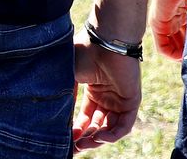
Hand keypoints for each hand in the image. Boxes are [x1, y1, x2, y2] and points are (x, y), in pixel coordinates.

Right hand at [71, 34, 141, 149]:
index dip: (77, 129)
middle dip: (86, 137)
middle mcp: (107, 96)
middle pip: (97, 125)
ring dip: (98, 138)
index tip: (67, 140)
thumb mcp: (69, 77)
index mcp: (93, 90)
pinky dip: (113, 135)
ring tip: (84, 143)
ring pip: (110, 128)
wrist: (104, 40)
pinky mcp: (132, 101)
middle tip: (75, 146)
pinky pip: (124, 125)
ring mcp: (120, 99)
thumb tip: (55, 118)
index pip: (86, 116)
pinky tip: (100, 138)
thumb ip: (66, 97)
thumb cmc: (84, 53)